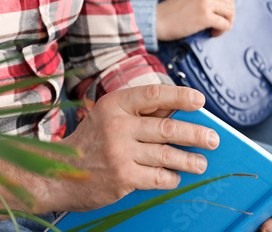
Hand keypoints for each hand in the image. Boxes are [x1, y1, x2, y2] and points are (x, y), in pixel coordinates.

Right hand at [49, 85, 218, 211]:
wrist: (58, 174)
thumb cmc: (92, 141)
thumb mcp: (110, 116)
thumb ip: (142, 111)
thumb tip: (180, 107)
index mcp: (115, 104)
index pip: (154, 94)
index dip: (180, 96)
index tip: (200, 101)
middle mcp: (117, 126)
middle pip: (167, 128)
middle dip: (196, 134)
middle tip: (213, 139)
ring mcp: (119, 153)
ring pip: (166, 155)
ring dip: (190, 160)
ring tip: (201, 163)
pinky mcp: (122, 178)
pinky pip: (157, 177)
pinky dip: (170, 177)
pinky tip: (175, 177)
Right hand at [156, 0, 234, 40]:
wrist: (158, 20)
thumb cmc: (174, 9)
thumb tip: (228, 3)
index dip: (227, 2)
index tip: (220, 11)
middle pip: (230, 1)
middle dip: (227, 14)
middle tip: (218, 22)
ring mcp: (205, 1)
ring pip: (230, 12)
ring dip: (226, 23)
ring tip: (215, 28)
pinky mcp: (204, 16)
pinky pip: (225, 24)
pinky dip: (221, 31)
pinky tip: (212, 33)